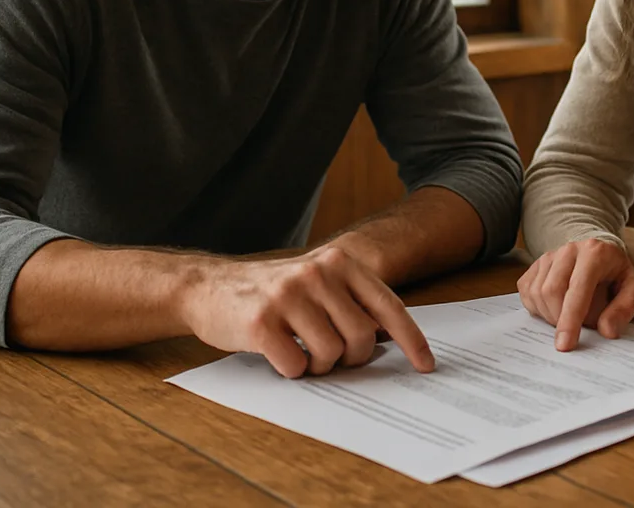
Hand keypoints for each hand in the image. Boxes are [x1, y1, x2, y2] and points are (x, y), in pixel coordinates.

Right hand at [179, 245, 433, 378]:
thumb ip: (353, 302)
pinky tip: (278, 354)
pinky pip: (296, 366)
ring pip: (331, 355)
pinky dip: (292, 371)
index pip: (388, 306)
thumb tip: (394, 341)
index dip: (412, 340)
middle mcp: (317, 273)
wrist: (208, 286)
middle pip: (362, 338)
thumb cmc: (273, 292)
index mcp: (339, 262)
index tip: (426, 365)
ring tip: (301, 352)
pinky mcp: (260, 322)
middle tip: (329, 356)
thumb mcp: (317, 283)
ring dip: (319, 366)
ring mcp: (288, 296)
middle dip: (351, 359)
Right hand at [517, 238, 633, 350]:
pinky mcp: (535, 265)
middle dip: (560, 320)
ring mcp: (549, 256)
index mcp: (594, 253)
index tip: (565, 345)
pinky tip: (555, 309)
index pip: (577, 289)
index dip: (570, 319)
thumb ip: (625, 308)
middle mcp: (568, 250)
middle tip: (575, 331)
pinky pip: (527, 292)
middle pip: (551, 291)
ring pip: (537, 293)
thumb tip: (607, 330)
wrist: (601, 253)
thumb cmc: (617, 273)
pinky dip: (539, 309)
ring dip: (550, 316)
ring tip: (569, 317)